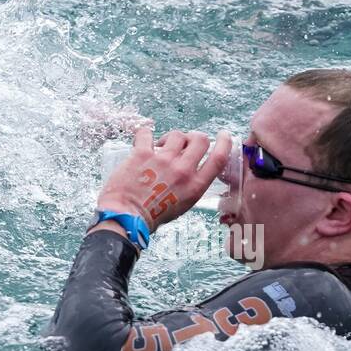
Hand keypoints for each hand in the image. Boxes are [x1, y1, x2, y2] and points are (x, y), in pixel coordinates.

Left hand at [95, 127, 232, 234]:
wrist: (126, 217)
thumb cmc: (152, 216)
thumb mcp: (182, 205)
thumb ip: (190, 185)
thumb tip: (190, 168)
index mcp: (195, 186)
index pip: (219, 158)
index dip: (224, 143)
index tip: (223, 135)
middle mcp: (183, 171)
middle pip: (200, 140)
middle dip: (194, 138)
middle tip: (184, 143)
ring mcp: (163, 160)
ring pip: (177, 134)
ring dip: (171, 138)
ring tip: (162, 146)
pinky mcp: (142, 154)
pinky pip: (147, 133)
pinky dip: (145, 134)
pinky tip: (144, 140)